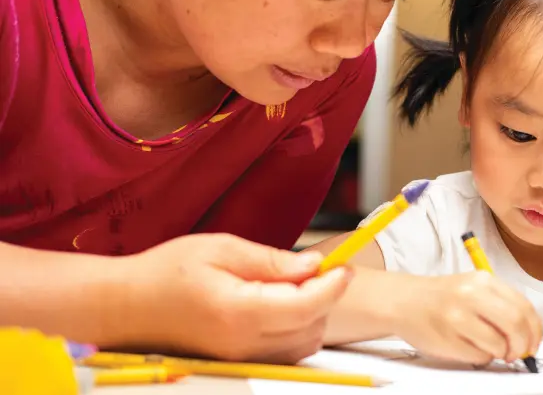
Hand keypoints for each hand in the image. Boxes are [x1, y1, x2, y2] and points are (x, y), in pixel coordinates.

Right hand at [115, 233, 351, 362]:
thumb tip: (312, 268)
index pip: (305, 306)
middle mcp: (242, 345)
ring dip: (312, 316)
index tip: (344, 265)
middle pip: (310, 329)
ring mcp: (239, 360)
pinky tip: (282, 305)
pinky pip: (284, 354)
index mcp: (238, 312)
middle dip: (325, 299)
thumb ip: (271, 261)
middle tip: (318, 269)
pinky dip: (295, 330)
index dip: (333, 286)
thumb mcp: (221, 249)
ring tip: (296, 285)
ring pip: (302, 346)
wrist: (126, 307)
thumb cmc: (168, 271)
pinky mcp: (237, 364)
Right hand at [394, 271, 541, 365]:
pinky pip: (478, 356)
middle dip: (522, 345)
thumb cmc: (442, 297)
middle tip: (517, 353)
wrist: (404, 301)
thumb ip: (501, 303)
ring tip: (491, 349)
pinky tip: (471, 347)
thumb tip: (528, 333)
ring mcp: (457, 317)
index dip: (534, 331)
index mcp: (483, 280)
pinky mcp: (447, 338)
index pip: (523, 307)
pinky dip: (482, 357)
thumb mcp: (473, 287)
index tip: (532, 343)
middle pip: (515, 324)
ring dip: (500, 353)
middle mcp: (470, 294)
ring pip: (498, 344)